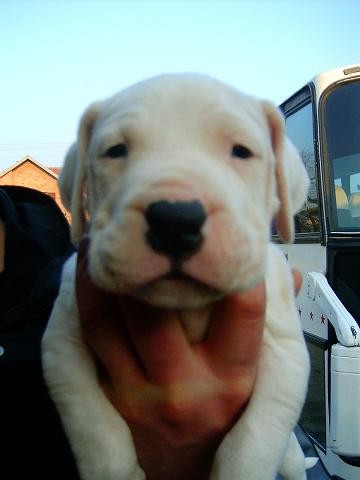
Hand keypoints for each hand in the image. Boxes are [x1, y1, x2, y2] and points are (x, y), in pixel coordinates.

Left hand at [76, 239, 300, 479]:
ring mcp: (142, 394)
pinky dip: (87, 295)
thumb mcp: (258, 378)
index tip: (221, 236)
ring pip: (115, 315)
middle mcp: (187, 388)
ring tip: (110, 237)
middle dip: (155, 262)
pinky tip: (91, 268)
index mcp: (234, 376)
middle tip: (152, 227)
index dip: (234, 264)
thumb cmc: (225, 415)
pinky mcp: (109, 395)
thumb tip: (294, 275)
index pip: (242, 306)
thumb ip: (268, 325)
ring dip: (111, 271)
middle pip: (163, 306)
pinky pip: (90, 332)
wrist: (184, 470)